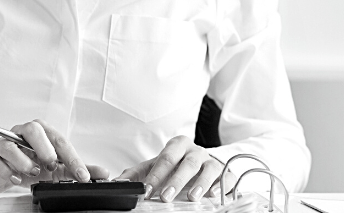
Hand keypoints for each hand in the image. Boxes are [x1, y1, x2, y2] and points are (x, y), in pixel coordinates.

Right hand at [0, 119, 109, 195]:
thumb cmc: (28, 164)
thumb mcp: (55, 169)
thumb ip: (77, 169)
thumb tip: (102, 172)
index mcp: (42, 133)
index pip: (60, 140)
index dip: (73, 158)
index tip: (83, 175)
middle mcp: (22, 134)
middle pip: (33, 129)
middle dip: (45, 148)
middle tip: (51, 165)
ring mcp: (5, 143)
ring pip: (11, 144)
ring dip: (24, 160)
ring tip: (32, 172)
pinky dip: (7, 170)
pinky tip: (15, 178)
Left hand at [115, 135, 235, 202]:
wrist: (201, 162)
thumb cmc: (175, 165)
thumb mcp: (154, 166)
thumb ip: (136, 174)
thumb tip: (117, 183)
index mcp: (178, 145)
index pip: (166, 158)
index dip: (156, 175)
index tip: (146, 190)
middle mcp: (196, 151)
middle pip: (187, 163)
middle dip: (175, 180)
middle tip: (165, 196)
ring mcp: (211, 161)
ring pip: (208, 168)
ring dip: (200, 183)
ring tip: (191, 198)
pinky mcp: (224, 172)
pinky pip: (226, 176)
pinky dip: (221, 185)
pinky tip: (213, 194)